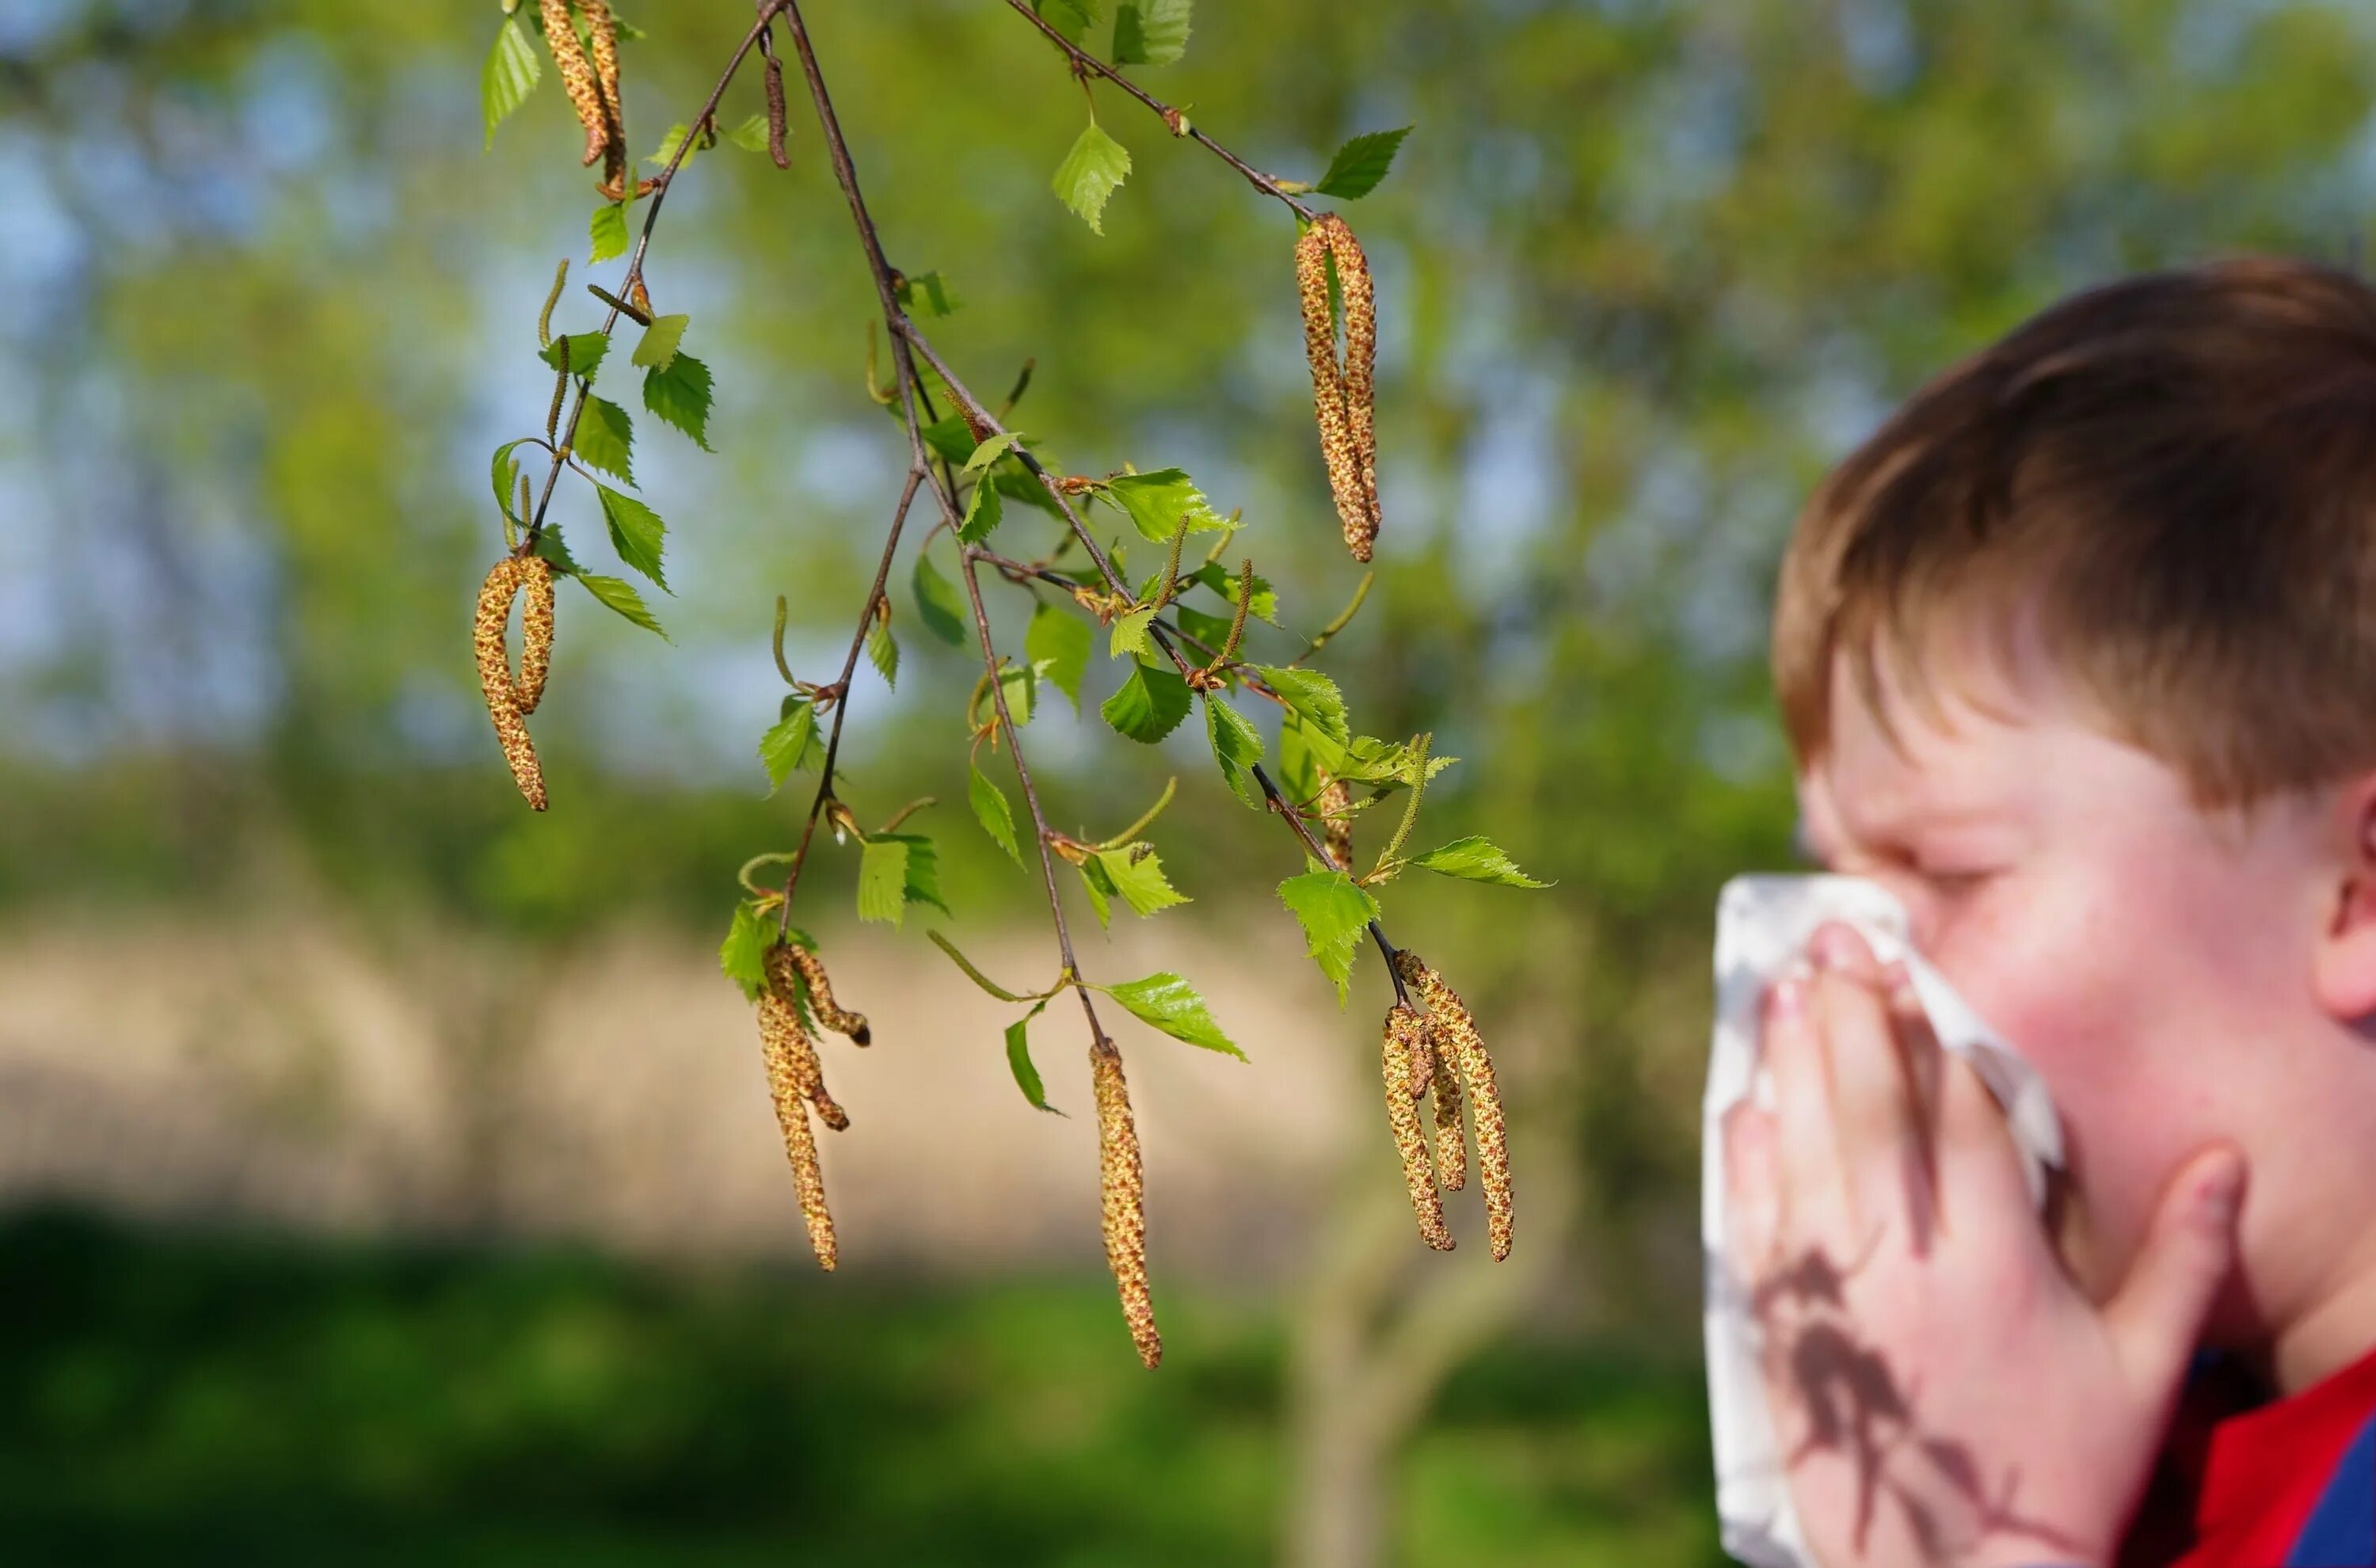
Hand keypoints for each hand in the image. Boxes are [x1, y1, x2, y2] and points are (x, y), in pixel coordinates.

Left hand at [1721, 922, 2246, 1567]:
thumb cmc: (2060, 1470)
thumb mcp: (2142, 1369)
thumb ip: (2185, 1260)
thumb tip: (2225, 1160)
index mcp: (1999, 1259)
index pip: (1963, 1115)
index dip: (1940, 1034)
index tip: (1919, 968)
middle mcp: (1909, 1258)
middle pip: (1871, 1107)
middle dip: (1852, 1017)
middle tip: (1834, 944)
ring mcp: (1837, 1288)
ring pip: (1804, 1147)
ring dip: (1789, 1063)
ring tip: (1779, 990)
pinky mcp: (1784, 1325)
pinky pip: (1754, 1220)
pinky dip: (1745, 1158)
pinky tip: (1740, 1105)